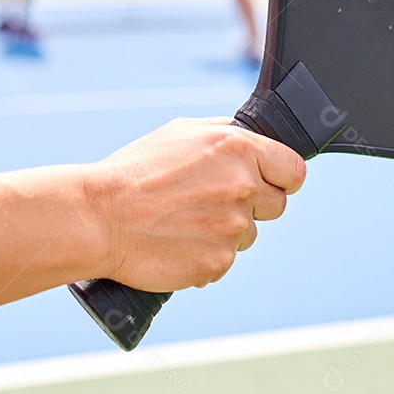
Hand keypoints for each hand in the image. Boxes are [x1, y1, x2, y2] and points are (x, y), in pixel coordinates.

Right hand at [86, 118, 305, 291]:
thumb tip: (250, 135)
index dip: (282, 178)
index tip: (271, 183)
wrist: (100, 218)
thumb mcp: (181, 133)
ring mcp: (233, 226)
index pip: (293, 170)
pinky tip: (178, 242)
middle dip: (252, 205)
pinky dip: (206, 254)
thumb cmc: (134, 173)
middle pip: (276, 205)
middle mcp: (242, 185)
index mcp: (238, 148)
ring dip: (226, 231)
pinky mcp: (219, 260)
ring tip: (185, 221)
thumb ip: (225, 132)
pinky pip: (225, 259)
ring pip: (249, 234)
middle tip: (213, 202)